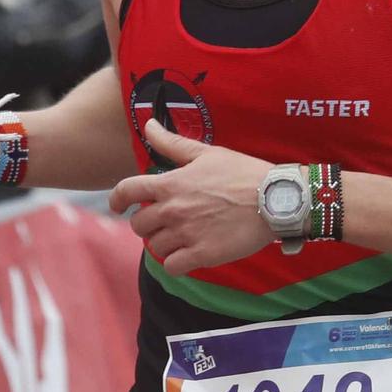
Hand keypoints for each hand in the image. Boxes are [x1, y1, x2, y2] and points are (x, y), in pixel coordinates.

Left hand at [107, 119, 271, 274]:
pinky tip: (187, 255)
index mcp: (170, 184)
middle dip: (148, 224)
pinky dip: (176, 263)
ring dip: (163, 244)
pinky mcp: (201, 255)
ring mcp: (186, 234)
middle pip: (139, 225)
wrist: (275, 199)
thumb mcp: (206, 153)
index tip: (118, 206)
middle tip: (164, 223)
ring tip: (180, 238)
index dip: (117, 200)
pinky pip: (172, 266)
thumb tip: (148, 125)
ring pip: (154, 247)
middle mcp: (172, 210)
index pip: (127, 191)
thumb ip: (172, 143)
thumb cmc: (242, 173)